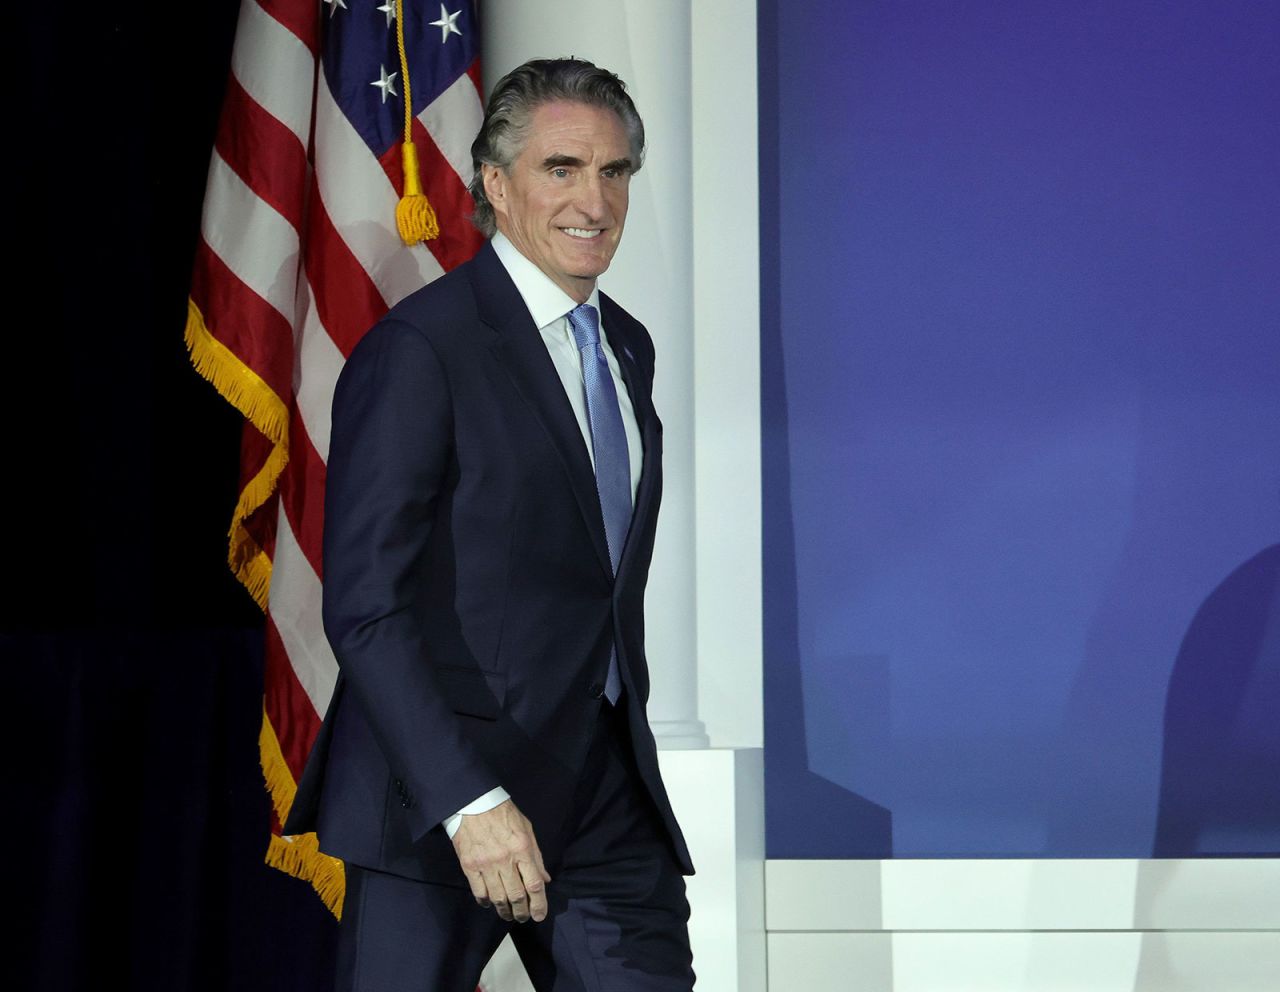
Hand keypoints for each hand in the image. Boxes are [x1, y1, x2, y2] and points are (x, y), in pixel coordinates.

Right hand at [450, 799, 551, 922]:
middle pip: (516, 895)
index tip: (539, 915)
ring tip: (508, 914)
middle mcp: (505, 859)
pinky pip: (479, 892)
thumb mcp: (527, 829)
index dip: (539, 904)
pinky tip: (490, 903)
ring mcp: (485, 864)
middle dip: (522, 912)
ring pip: (498, 898)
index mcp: (522, 849)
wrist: (473, 803)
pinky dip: (486, 901)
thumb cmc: (503, 814)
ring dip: (504, 911)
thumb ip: (536, 856)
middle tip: (523, 917)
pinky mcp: (469, 866)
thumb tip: (545, 880)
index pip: (534, 884)